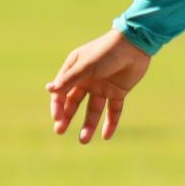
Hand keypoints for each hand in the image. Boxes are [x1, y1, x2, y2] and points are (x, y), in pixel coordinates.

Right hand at [46, 29, 151, 143]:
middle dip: (66, 117)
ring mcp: (102, 87)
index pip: (61, 92)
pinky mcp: (118, 92)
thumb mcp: (86, 66)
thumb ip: (69, 79)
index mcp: (74, 70)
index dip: (58, 106)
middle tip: (59, 131)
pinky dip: (110, 123)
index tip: (57, 119)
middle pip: (74, 103)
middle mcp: (86, 80)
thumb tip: (49, 90)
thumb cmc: (107, 51)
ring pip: (93, 110)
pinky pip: (113, 111)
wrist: (135, 45)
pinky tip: (106, 136)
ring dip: (88, 125)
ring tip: (83, 141)